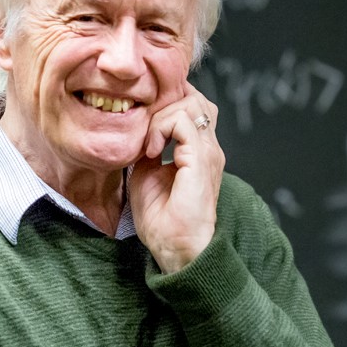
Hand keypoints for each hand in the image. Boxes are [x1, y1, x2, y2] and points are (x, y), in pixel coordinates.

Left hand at [130, 81, 224, 272]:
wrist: (175, 248)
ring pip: (190, 103)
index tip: (142, 126)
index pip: (191, 106)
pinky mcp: (202, 158)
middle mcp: (209, 147)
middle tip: (143, 131)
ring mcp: (209, 151)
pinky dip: (160, 128)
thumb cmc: (162, 220)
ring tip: (147, 144)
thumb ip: (146, 148)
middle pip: (195, 98)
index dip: (165, 105)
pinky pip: (182, 121)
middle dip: (163, 105)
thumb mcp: (145, 174)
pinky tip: (150, 151)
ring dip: (161, 116)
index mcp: (198, 151)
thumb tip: (137, 132)